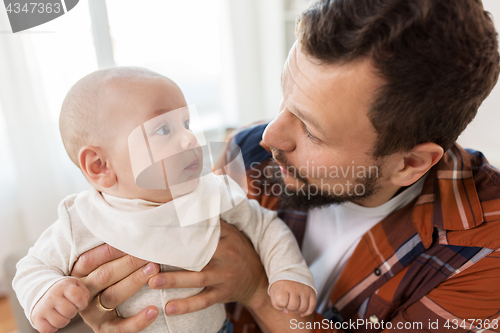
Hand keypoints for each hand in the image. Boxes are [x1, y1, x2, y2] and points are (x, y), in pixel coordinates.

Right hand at [32, 277, 89, 332]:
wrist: (42, 291)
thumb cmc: (63, 290)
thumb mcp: (74, 284)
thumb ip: (83, 291)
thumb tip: (84, 300)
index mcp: (63, 286)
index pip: (78, 297)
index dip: (82, 303)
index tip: (79, 303)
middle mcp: (52, 296)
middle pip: (70, 312)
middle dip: (73, 312)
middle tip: (69, 308)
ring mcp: (43, 307)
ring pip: (60, 322)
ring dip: (64, 320)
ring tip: (61, 313)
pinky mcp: (36, 318)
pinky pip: (49, 330)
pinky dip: (53, 327)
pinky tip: (53, 319)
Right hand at [70, 244, 159, 332]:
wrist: (108, 316)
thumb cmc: (111, 279)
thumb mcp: (105, 266)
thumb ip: (112, 251)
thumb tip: (133, 227)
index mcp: (79, 275)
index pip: (91, 260)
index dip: (110, 249)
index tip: (131, 238)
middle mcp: (84, 294)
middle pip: (105, 275)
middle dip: (128, 262)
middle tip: (149, 252)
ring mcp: (93, 314)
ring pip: (113, 296)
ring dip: (134, 281)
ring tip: (154, 269)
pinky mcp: (105, 330)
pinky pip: (122, 327)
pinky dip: (138, 320)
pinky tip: (154, 310)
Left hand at [148, 220, 267, 314]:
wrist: (258, 279)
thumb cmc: (238, 251)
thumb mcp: (231, 234)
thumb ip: (213, 224)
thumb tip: (189, 206)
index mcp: (226, 237)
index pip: (203, 231)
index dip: (181, 230)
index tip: (160, 229)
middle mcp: (226, 256)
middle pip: (197, 255)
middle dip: (173, 256)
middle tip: (149, 258)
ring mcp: (224, 276)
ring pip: (197, 279)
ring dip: (174, 280)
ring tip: (153, 282)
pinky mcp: (222, 294)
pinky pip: (203, 301)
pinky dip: (186, 306)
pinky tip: (169, 308)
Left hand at [269, 280, 315, 316]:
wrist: (291, 271)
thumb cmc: (281, 284)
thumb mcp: (273, 291)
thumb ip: (276, 304)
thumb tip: (286, 312)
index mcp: (283, 287)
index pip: (281, 302)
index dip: (281, 305)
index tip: (281, 301)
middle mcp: (294, 288)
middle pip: (293, 306)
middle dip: (289, 308)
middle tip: (288, 303)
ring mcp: (304, 290)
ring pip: (303, 307)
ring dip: (298, 310)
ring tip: (294, 306)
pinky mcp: (311, 291)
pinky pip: (312, 305)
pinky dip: (307, 312)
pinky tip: (302, 312)